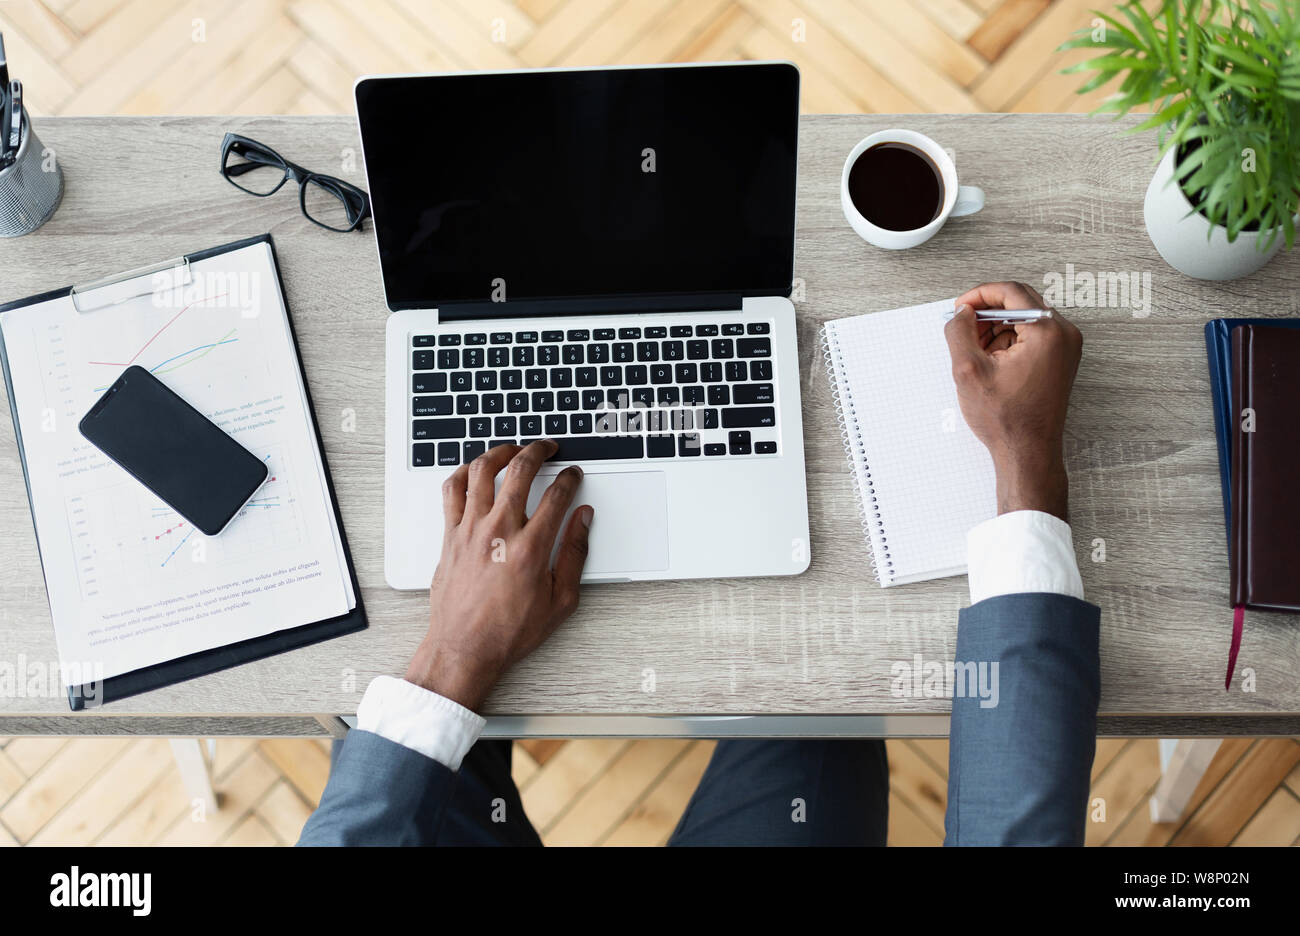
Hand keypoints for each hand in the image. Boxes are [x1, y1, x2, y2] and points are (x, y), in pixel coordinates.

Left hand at [404, 440, 592, 710]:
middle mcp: (499, 531)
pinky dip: (464, 473)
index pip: (557, 494)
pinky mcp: (449, 535)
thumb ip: (574, 554)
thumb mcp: (560, 600)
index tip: (573, 474)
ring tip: (513, 449)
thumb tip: (583, 520)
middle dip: (539, 450)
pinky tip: (474, 471)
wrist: (464, 648)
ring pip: (481, 471)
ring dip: (500, 452)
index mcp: (530, 547)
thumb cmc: (509, 631)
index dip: (570, 478)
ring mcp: (470, 530)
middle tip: (548, 448)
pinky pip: (452, 491)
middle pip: (520, 470)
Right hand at [943, 282, 1081, 520]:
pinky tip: (993, 362)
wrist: (1028, 453)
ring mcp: (1066, 348)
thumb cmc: (1006, 420)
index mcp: (1047, 332)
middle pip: (1021, 302)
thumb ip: (959, 332)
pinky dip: (1009, 340)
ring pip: (1025, 318)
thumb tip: (961, 313)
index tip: (960, 307)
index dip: (979, 294)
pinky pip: (1033, 335)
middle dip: (987, 312)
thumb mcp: (968, 371)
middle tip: (965, 329)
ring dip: (997, 328)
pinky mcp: (1061, 360)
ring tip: (977, 353)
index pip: (1012, 291)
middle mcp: (1064, 335)